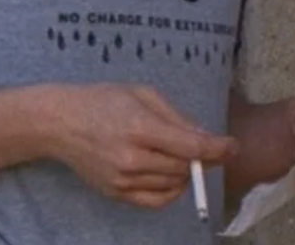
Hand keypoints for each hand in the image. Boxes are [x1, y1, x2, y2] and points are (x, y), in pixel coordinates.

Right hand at [52, 83, 237, 208]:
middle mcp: (131, 158)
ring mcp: (122, 180)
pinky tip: (171, 175)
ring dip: (186, 172)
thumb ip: (175, 116)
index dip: (217, 149)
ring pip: (173, 185)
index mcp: (139, 127)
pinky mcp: (116, 194)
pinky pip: (156, 200)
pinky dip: (171, 190)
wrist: (61, 123)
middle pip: (184, 167)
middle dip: (201, 158)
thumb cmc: (103, 100)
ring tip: (181, 154)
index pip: (189, 146)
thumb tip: (204, 136)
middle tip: (204, 147)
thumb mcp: (141, 94)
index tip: (233, 147)